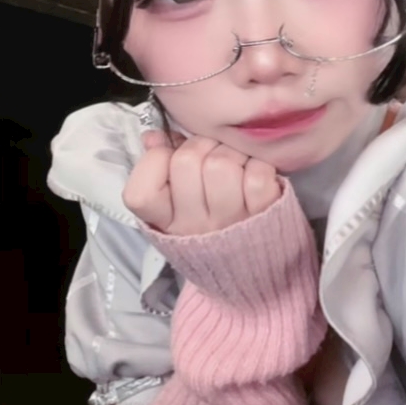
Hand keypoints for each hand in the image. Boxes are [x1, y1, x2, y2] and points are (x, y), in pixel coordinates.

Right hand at [122, 131, 280, 234]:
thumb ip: (160, 169)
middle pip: (186, 160)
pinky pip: (256, 174)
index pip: (141, 193)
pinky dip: (259, 165)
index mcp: (166, 223)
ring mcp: (229, 221)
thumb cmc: (212, 226)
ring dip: (232, 153)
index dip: (156, 161)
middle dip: (201, 145)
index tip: (171, 158)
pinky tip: (255, 176)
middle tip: (211, 154)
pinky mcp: (264, 214)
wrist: (256, 267)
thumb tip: (153, 137)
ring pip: (221, 162)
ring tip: (236, 165)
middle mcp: (194, 225)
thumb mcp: (177, 206)